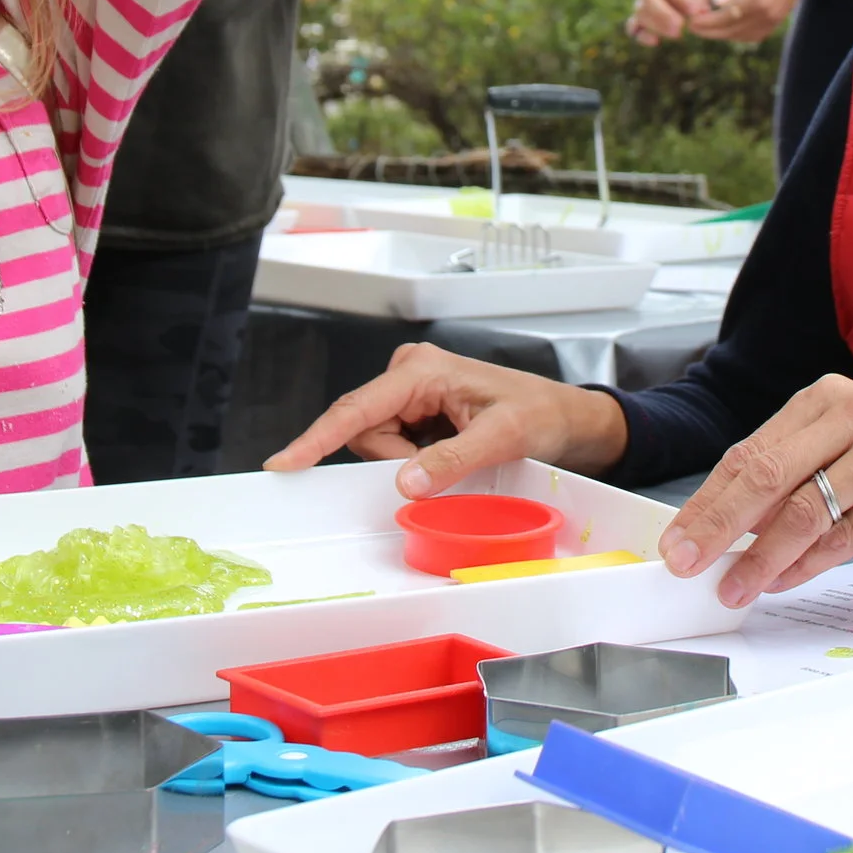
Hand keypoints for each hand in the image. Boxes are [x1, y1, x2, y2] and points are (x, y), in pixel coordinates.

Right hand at [262, 342, 629, 496]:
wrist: (567, 420)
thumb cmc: (541, 414)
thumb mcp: (502, 437)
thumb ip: (451, 459)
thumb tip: (404, 481)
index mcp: (422, 370)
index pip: (357, 409)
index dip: (317, 438)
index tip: (286, 462)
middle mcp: (410, 376)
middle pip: (364, 432)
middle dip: (395, 459)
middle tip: (447, 463)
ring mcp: (412, 396)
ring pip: (377, 445)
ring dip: (407, 462)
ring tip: (456, 454)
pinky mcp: (418, 415)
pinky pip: (394, 449)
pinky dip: (414, 462)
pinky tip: (447, 456)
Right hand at [628, 0, 714, 45]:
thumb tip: (698, 15)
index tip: (695, 11)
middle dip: (664, 14)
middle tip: (680, 26)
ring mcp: (639, 0)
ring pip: (640, 13)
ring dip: (657, 25)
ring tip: (677, 34)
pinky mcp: (638, 18)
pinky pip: (633, 28)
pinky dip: (641, 35)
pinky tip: (655, 41)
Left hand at [658, 375, 852, 608]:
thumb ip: (804, 479)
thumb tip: (733, 527)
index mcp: (832, 399)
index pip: (751, 451)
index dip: (707, 499)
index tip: (675, 537)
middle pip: (765, 473)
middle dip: (715, 523)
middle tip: (683, 562)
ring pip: (803, 508)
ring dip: (759, 557)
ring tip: (731, 588)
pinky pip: (847, 535)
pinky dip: (808, 564)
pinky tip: (783, 582)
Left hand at [687, 0, 838, 43]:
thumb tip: (715, 3)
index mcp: (757, 0)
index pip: (724, 18)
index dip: (705, 22)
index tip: (689, 22)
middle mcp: (766, 15)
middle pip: (731, 31)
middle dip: (709, 32)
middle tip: (691, 27)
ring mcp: (773, 20)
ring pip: (741, 36)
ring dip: (722, 34)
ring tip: (705, 27)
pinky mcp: (776, 21)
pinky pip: (753, 35)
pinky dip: (736, 34)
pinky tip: (726, 27)